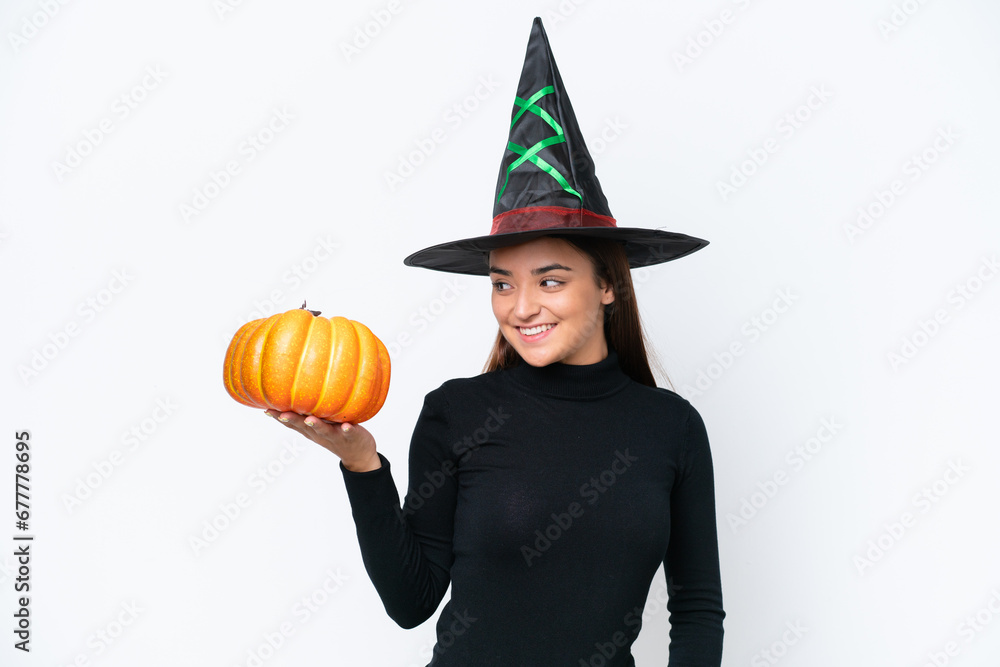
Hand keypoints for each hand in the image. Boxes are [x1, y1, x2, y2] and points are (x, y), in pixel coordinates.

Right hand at [263, 410, 380, 471]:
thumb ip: (308, 413)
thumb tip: (296, 393)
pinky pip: (350, 433)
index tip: (266, 409)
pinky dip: (347, 430)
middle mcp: (320, 434)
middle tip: (281, 414)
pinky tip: (346, 426)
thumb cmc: (336, 433)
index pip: (293, 424)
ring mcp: (336, 436)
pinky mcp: (352, 436)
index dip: (279, 418)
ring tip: (309, 419)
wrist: (359, 455)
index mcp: (311, 431)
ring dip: (317, 425)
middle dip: (293, 420)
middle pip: (304, 427)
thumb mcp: (319, 425)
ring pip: (324, 431)